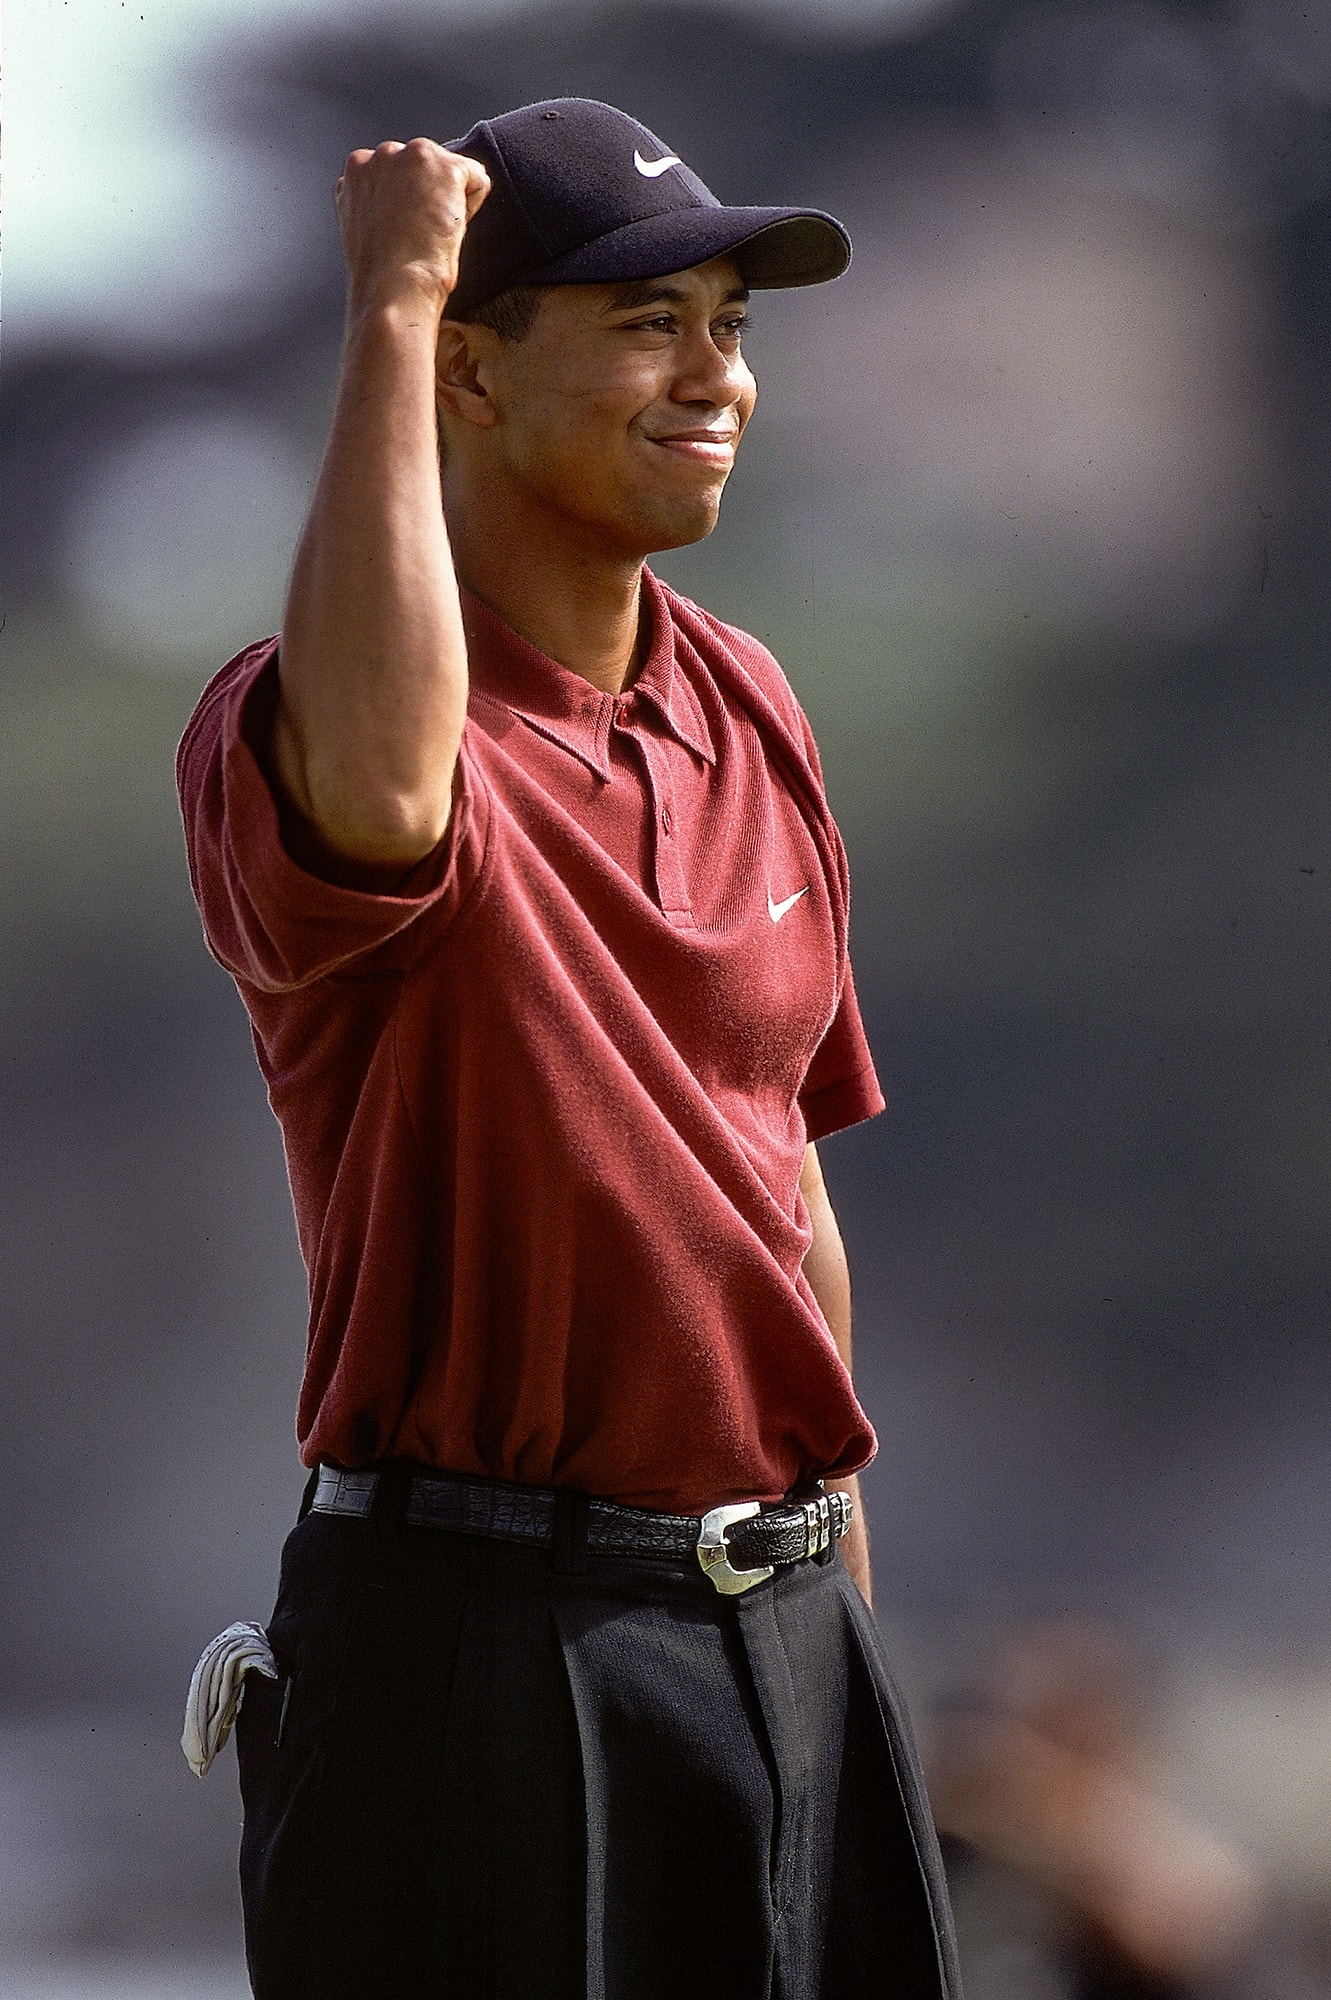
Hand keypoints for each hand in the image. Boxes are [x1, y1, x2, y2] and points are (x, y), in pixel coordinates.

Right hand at [335, 139, 490, 316]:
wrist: (393, 288)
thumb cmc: (381, 274)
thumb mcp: (366, 226)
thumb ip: (378, 202)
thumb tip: (402, 204)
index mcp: (357, 169)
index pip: (399, 171)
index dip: (409, 202)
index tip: (405, 229)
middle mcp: (382, 154)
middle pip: (425, 163)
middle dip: (429, 192)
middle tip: (420, 233)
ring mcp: (412, 156)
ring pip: (449, 168)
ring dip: (449, 197)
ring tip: (432, 231)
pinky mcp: (443, 165)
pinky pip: (476, 177)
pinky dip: (472, 204)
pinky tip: (449, 227)